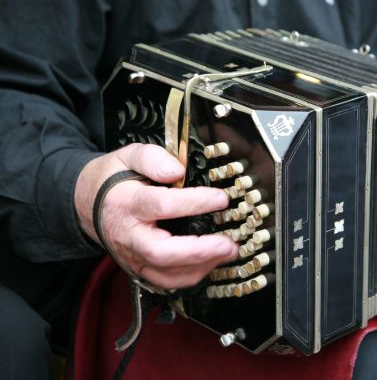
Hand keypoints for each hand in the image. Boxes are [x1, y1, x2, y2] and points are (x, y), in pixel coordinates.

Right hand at [75, 143, 237, 289]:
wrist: (87, 204)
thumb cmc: (113, 179)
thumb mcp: (128, 156)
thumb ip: (153, 158)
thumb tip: (177, 170)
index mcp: (127, 203)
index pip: (161, 205)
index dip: (194, 202)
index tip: (221, 199)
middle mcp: (129, 235)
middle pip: (161, 252)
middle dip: (198, 251)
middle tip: (228, 244)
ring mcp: (132, 256)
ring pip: (165, 274)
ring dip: (201, 267)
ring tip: (228, 252)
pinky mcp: (139, 269)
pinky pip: (166, 281)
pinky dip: (191, 276)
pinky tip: (211, 261)